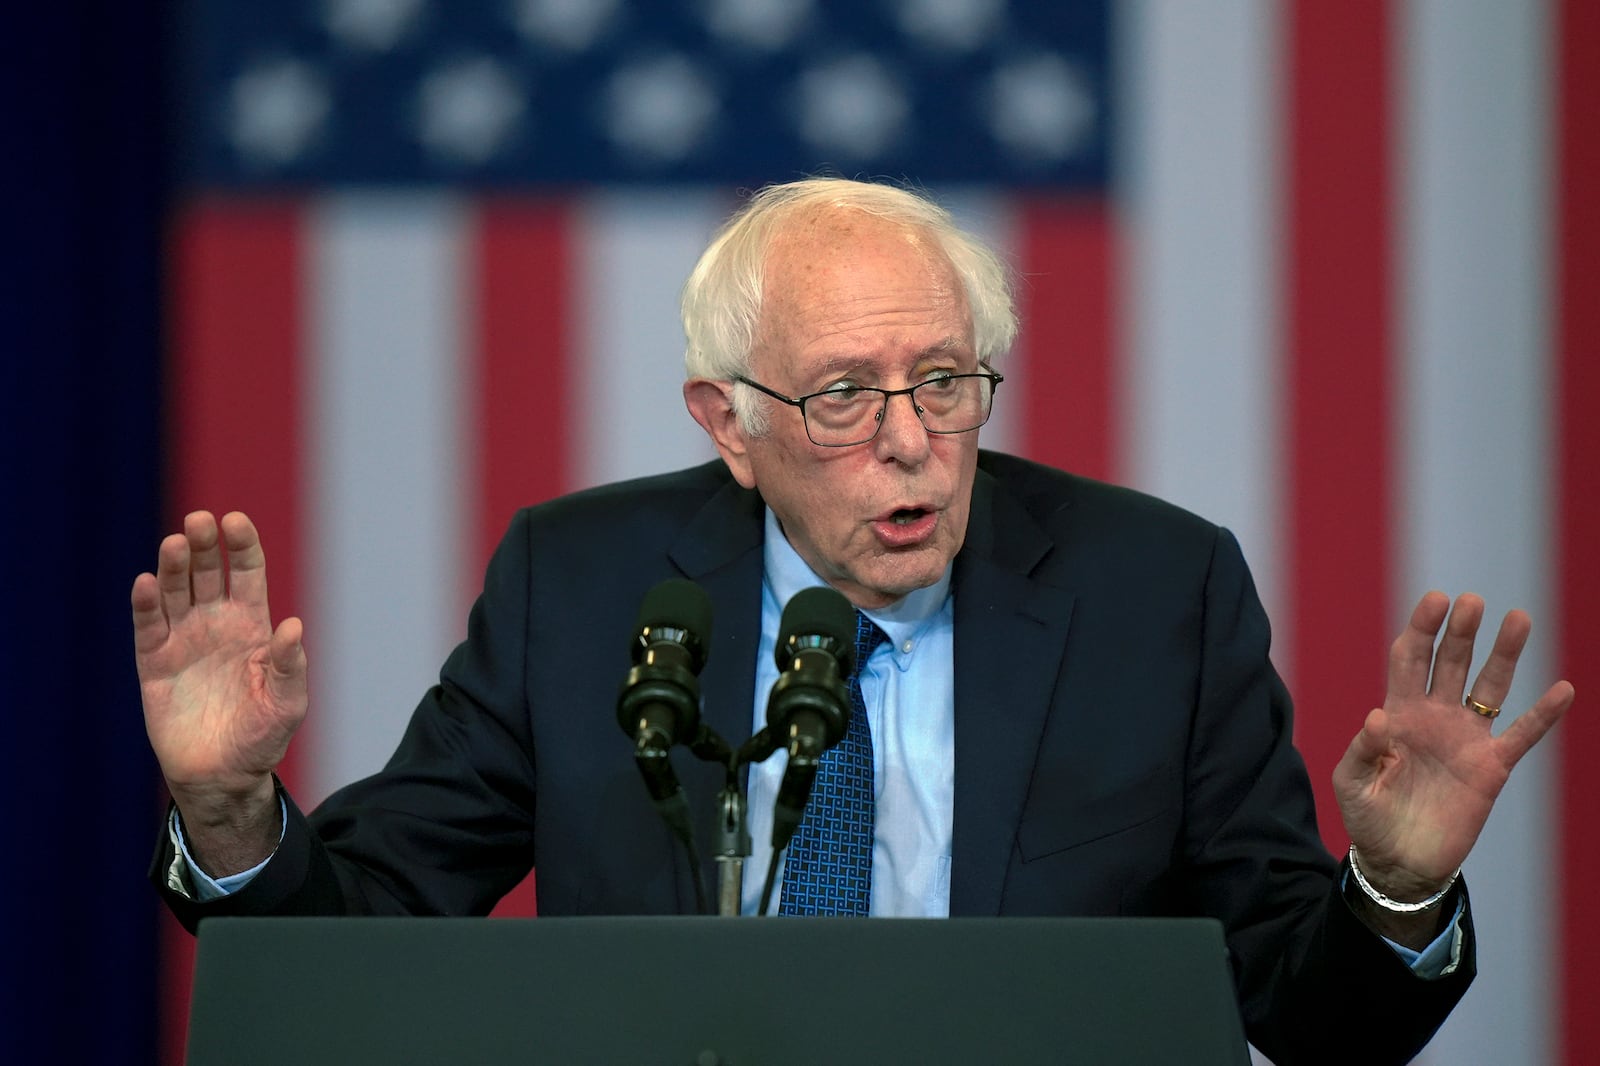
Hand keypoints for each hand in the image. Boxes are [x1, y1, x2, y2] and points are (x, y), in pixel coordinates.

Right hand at [131, 511, 307, 871]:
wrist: (223, 775)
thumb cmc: (262, 737)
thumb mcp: (287, 703)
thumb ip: (290, 665)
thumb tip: (294, 626)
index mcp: (252, 626)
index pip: (247, 574)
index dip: (242, 545)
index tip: (235, 521)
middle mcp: (216, 624)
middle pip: (208, 573)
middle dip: (204, 545)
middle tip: (199, 520)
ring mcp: (184, 640)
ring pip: (175, 591)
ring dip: (174, 565)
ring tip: (176, 542)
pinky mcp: (154, 663)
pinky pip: (148, 627)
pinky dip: (145, 605)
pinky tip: (146, 583)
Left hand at [1334, 591, 1573, 906]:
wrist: (1398, 861)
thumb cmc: (1368, 818)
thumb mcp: (1352, 783)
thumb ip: (1363, 749)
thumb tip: (1379, 716)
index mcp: (1398, 712)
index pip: (1410, 658)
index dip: (1421, 628)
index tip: (1435, 600)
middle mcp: (1434, 717)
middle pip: (1451, 662)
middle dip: (1461, 631)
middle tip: (1472, 601)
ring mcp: (1465, 739)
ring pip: (1489, 687)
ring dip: (1504, 654)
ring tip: (1518, 618)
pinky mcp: (1491, 768)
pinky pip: (1522, 736)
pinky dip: (1543, 714)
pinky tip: (1563, 689)